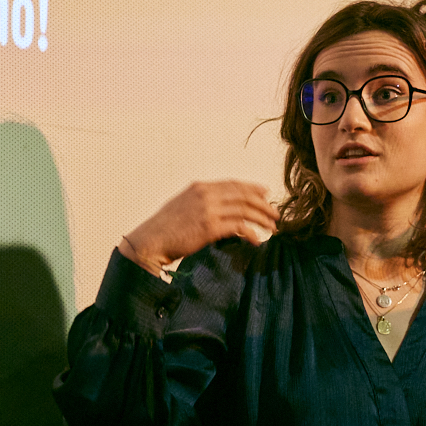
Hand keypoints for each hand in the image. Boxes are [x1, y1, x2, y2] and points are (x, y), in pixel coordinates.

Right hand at [121, 180, 277, 271]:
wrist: (150, 241)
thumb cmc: (166, 229)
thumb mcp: (184, 206)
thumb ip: (203, 203)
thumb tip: (222, 210)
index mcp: (200, 187)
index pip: (233, 184)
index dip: (252, 188)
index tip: (266, 193)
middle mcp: (205, 194)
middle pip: (243, 195)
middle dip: (263, 204)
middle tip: (275, 214)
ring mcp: (207, 210)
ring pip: (244, 210)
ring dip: (261, 219)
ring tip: (272, 227)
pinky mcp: (208, 227)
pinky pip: (237, 227)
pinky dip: (250, 233)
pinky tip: (256, 240)